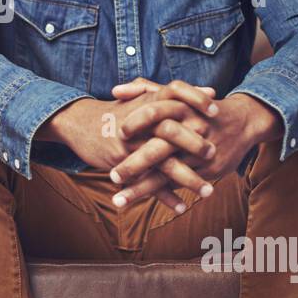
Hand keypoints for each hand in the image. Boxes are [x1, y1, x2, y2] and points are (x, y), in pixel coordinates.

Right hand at [40, 78, 219, 205]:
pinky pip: (147, 183)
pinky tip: (181, 206)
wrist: (80, 124)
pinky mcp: (122, 164)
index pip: (176, 95)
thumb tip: (213, 91)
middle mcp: (141, 123)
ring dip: (188, 179)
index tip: (216, 111)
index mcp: (148, 103)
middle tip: (216, 155)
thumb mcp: (145, 98)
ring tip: (208, 192)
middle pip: (173, 131)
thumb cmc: (118, 112)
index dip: (196, 101)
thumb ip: (180, 96)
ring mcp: (132, 145)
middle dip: (196, 145)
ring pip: (164, 163)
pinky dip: (165, 196)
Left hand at [109, 85, 281, 209]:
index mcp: (181, 108)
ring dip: (141, 189)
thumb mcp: (177, 94)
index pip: (155, 113)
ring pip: (167, 173)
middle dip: (134, 164)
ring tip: (118, 200)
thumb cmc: (199, 108)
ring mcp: (198, 153)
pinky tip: (142, 202)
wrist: (243, 121)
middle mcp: (190, 131)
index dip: (137, 122)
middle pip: (159, 148)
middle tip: (112, 176)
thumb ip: (144, 90)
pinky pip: (182, 184)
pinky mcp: (209, 170)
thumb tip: (115, 91)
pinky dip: (165, 195)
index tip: (117, 134)